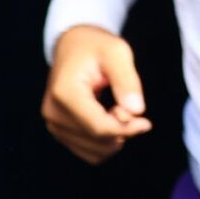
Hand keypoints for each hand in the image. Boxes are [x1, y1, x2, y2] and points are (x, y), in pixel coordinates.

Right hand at [39, 24, 151, 164]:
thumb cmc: (96, 46)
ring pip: (94, 152)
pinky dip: (105, 142)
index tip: (146, 122)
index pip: (97, 126)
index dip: (126, 129)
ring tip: (117, 109)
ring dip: (114, 138)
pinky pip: (88, 151)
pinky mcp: (59, 131)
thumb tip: (136, 111)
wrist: (73, 46)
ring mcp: (53, 124)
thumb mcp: (117, 52)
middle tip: (129, 105)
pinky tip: (109, 119)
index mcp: (64, 92)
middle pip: (97, 141)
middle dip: (122, 131)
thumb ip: (127, 81)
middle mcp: (53, 112)